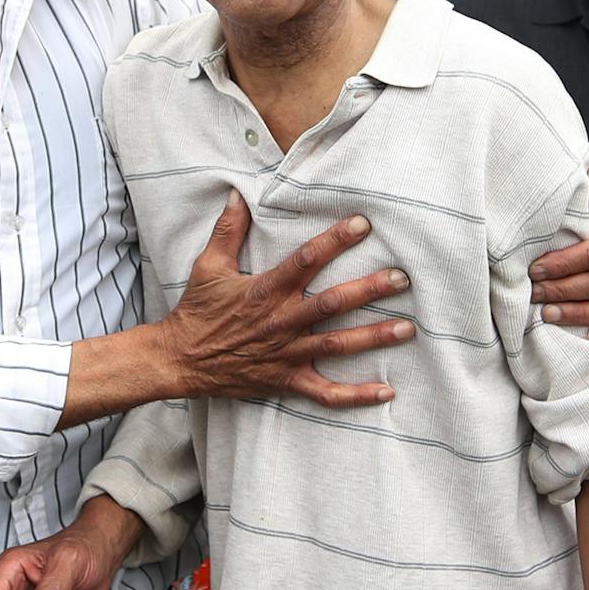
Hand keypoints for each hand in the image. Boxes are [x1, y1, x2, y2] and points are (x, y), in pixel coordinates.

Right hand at [157, 191, 412, 407]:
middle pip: (331, 304)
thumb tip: (237, 194)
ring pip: (336, 346)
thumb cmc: (197, 311)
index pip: (305, 260)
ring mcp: (285, 355)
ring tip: (408, 327)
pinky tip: (387, 391)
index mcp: (265, 290)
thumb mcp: (208, 266)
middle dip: (368, 290)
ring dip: (373, 337)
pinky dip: (356, 395)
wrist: (180, 359)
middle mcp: (280, 322)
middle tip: (401, 278)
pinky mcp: (286, 382)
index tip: (363, 223)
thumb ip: (228, 230)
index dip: (335, 240)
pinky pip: (325, 393)